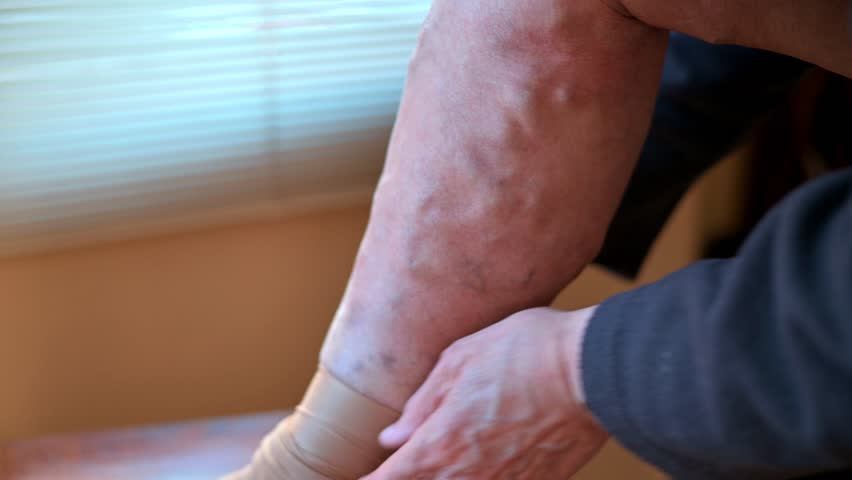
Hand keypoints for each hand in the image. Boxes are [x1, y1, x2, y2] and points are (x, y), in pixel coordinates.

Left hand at [361, 306, 606, 478]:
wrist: (596, 370)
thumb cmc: (528, 351)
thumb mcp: (461, 359)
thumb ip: (423, 403)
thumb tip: (394, 435)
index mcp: (442, 440)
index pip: (391, 477)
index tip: (361, 477)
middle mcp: (469, 472)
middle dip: (405, 476)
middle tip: (402, 462)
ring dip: (444, 476)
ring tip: (444, 457)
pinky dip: (479, 477)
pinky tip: (478, 465)